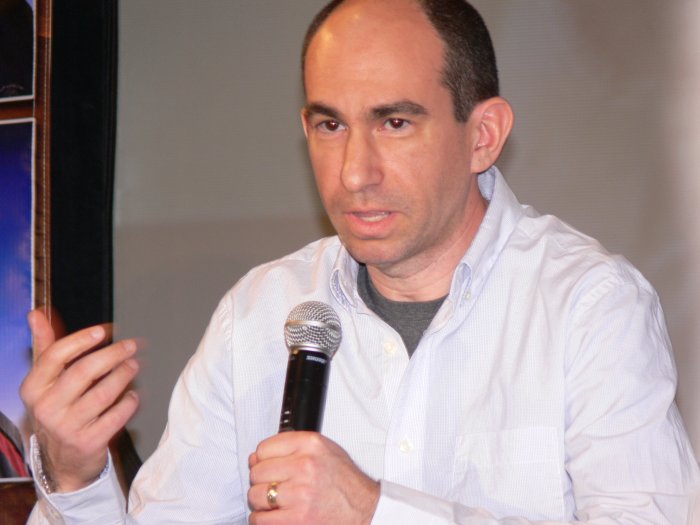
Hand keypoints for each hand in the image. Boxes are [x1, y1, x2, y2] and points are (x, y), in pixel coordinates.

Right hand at [19, 309, 140, 491]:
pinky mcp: (88, 442)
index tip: (103, 330)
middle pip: (83, 372)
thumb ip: (45, 346)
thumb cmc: (57, 409)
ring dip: (123, 375)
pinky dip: (129, 402)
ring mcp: (66, 427)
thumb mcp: (45, 381)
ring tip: (134, 365)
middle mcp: (46, 408)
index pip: (54, 356)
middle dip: (112, 354)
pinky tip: (134, 394)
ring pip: (102, 394)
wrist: (61, 460)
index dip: (81, 340)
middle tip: (131, 345)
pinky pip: (115, 416)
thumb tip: (35, 313)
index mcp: (33, 388)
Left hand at [248, 432, 378, 524]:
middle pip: (257, 472)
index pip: (264, 448)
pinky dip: (263, 519)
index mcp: (311, 445)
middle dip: (263, 481)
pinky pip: (259, 519)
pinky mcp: (296, 520)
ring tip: (277, 501)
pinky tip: (276, 515)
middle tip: (277, 486)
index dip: (263, 459)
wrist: (364, 510)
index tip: (269, 466)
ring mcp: (300, 494)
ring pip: (255, 495)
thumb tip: (255, 457)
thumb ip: (291, 447)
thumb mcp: (325, 450)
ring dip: (262, 501)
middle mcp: (305, 466)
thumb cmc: (344, 482)